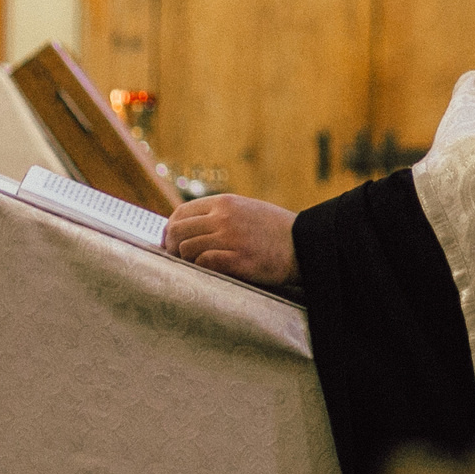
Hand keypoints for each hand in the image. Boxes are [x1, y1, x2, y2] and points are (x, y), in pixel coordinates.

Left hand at [164, 194, 297, 286]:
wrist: (304, 244)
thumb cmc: (275, 230)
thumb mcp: (246, 209)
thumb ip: (219, 213)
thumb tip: (188, 226)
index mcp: (225, 202)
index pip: (181, 212)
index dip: (170, 229)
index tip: (169, 242)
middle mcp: (224, 217)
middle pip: (178, 230)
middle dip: (171, 247)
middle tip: (176, 258)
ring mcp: (231, 238)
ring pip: (187, 248)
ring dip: (187, 260)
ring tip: (195, 267)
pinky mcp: (239, 260)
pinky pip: (205, 263)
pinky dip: (201, 268)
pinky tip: (210, 271)